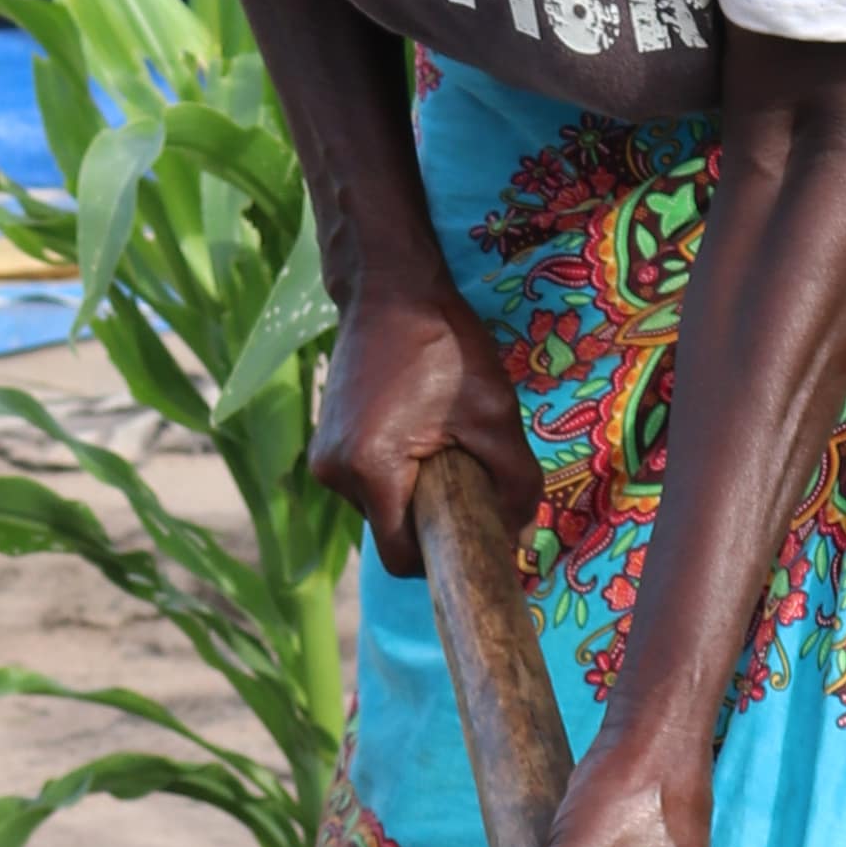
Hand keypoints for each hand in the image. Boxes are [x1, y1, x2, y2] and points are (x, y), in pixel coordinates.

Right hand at [312, 279, 542, 576]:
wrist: (390, 289)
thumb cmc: (445, 348)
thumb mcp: (494, 416)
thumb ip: (516, 485)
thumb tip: (521, 541)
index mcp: (368, 471)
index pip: (403, 557)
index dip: (444, 556)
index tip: (478, 536)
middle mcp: (333, 472)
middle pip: (392, 532)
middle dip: (433, 519)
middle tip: (470, 478)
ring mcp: (324, 456)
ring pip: (381, 508)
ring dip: (416, 494)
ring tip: (445, 446)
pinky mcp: (326, 441)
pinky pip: (369, 482)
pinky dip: (399, 474)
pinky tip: (422, 434)